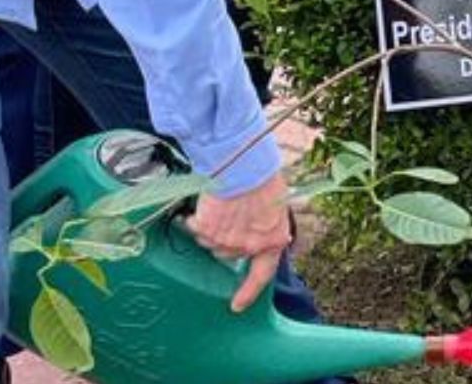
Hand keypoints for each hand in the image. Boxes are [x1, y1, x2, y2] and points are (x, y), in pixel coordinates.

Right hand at [185, 171, 292, 312]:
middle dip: (227, 239)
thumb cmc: (264, 178)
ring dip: (211, 228)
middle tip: (230, 216)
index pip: (261, 275)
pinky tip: (206, 203)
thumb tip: (261, 228)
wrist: (245, 166)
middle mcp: (247, 246)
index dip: (248, 292)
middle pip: (228, 254)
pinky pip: (195, 227)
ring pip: (210, 242)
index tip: (236, 306)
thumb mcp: (276, 204)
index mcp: (271, 241)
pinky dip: (197, 218)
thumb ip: (267, 223)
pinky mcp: (205, 229)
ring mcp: (224, 240)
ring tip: (221, 206)